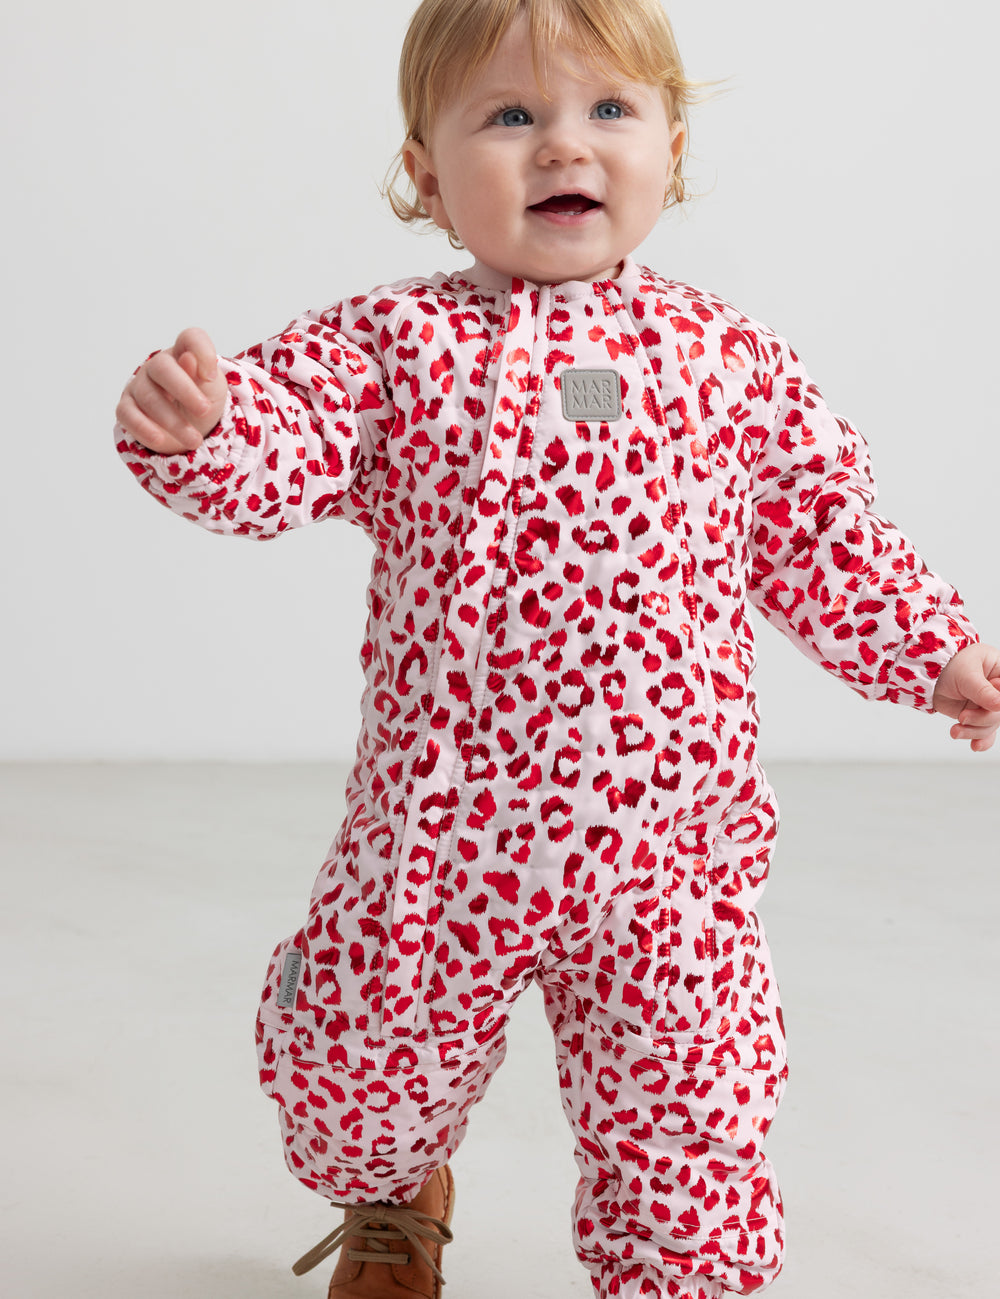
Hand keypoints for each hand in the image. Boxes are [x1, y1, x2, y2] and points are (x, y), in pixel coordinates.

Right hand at [116, 327, 227, 453]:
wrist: (190, 428)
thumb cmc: (202, 401)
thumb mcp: (213, 391)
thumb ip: (203, 376)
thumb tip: (189, 359)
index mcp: (184, 355)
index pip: (190, 338)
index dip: (202, 351)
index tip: (211, 377)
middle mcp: (158, 367)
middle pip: (163, 368)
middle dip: (185, 391)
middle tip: (204, 411)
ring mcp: (139, 386)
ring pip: (149, 398)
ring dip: (173, 421)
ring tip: (194, 439)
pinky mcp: (127, 408)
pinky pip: (128, 415)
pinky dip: (144, 429)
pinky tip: (160, 440)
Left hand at [932, 643, 999, 751]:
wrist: (929, 675)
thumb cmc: (950, 665)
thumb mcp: (966, 674)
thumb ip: (983, 691)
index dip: (998, 702)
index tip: (991, 703)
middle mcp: (998, 692)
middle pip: (999, 713)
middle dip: (981, 719)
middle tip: (963, 716)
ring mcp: (988, 706)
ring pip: (990, 725)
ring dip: (973, 731)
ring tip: (956, 730)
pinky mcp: (977, 717)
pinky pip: (985, 733)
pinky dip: (980, 740)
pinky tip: (975, 746)